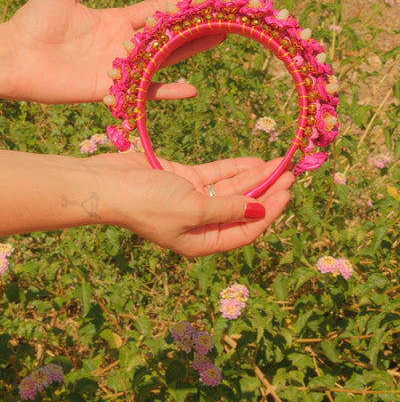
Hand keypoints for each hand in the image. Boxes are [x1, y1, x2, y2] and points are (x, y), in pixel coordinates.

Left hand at [2, 0, 222, 103]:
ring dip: (191, 51)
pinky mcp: (110, 88)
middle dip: (195, 27)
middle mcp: (123, 43)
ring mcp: (119, 67)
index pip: (156, 10)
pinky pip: (144, 91)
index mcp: (115, 20)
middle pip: (168, 34)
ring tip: (218, 41)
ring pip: (163, 59)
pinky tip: (192, 88)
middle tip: (224, 21)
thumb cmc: (31, 23)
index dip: (181, 4)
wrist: (11, 56)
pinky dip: (167, 91)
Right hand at [96, 153, 293, 255]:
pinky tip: (257, 160)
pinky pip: (217, 174)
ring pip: (233, 188)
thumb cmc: (146, 203)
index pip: (246, 230)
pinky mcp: (184, 179)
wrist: (106, 184)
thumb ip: (228, 209)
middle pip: (243, 207)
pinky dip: (236, 167)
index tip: (288, 192)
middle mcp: (200, 223)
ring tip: (281, 162)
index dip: (270, 213)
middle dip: (268, 191)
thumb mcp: (192, 209)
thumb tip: (260, 211)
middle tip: (292, 173)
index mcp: (201, 241)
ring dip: (256, 176)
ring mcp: (192, 199)